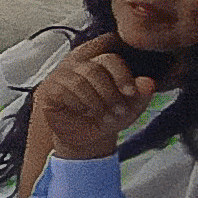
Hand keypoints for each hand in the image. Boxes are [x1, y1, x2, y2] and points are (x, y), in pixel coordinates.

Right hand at [39, 41, 156, 160]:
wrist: (88, 139)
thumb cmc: (107, 116)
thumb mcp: (130, 107)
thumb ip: (141, 93)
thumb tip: (148, 82)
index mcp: (99, 62)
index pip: (109, 57)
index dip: (121, 74)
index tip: (130, 92)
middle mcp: (77, 65)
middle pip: (95, 68)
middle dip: (110, 93)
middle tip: (119, 110)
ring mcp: (60, 76)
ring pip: (80, 80)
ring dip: (96, 102)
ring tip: (104, 115)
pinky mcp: (48, 90)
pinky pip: (64, 91)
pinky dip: (79, 104)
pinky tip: (83, 112)